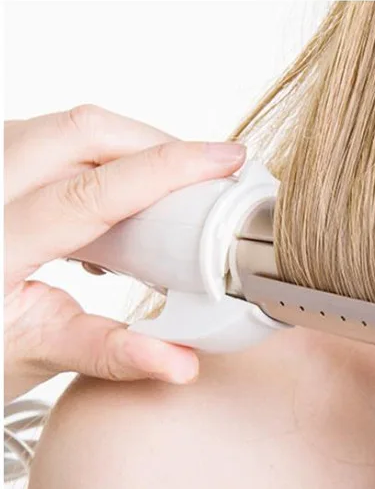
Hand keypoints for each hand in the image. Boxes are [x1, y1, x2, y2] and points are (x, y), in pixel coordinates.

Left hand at [4, 105, 246, 402]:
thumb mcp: (33, 355)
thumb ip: (112, 354)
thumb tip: (182, 362)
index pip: (92, 192)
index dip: (168, 170)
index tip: (227, 160)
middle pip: (82, 132)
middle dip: (156, 144)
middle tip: (204, 175)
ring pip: (69, 127)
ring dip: (131, 146)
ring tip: (167, 190)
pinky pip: (56, 138)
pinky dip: (104, 156)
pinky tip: (122, 198)